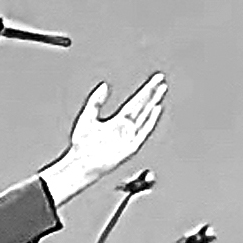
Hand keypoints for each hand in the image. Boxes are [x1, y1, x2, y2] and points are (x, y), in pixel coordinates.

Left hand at [42, 73, 167, 203]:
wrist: (80, 163)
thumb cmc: (82, 143)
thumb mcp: (88, 117)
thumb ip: (95, 101)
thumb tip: (104, 84)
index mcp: (118, 121)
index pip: (135, 102)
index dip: (145, 90)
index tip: (155, 79)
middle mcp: (127, 127)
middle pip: (143, 106)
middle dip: (152, 93)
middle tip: (162, 79)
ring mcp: (130, 136)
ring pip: (145, 116)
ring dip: (153, 103)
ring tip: (162, 90)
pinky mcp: (132, 146)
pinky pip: (144, 131)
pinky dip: (151, 120)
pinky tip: (156, 108)